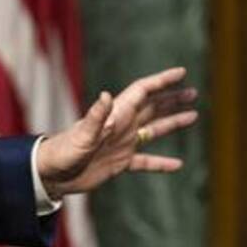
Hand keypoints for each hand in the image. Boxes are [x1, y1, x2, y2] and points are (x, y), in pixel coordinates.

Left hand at [35, 66, 198, 199]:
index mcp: (116, 114)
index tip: (181, 72)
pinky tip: (178, 165)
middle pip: (153, 107)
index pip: (144, 91)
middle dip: (173, 99)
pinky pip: (146, 160)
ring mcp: (122, 143)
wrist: (52, 174)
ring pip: (154, 130)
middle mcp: (122, 125)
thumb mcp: (82, 134)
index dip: (162, 81)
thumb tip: (106, 95)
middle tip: (194, 93)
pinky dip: (161, 162)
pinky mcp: (119, 162)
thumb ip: (96, 116)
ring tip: (193, 116)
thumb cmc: (65, 151)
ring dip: (172, 123)